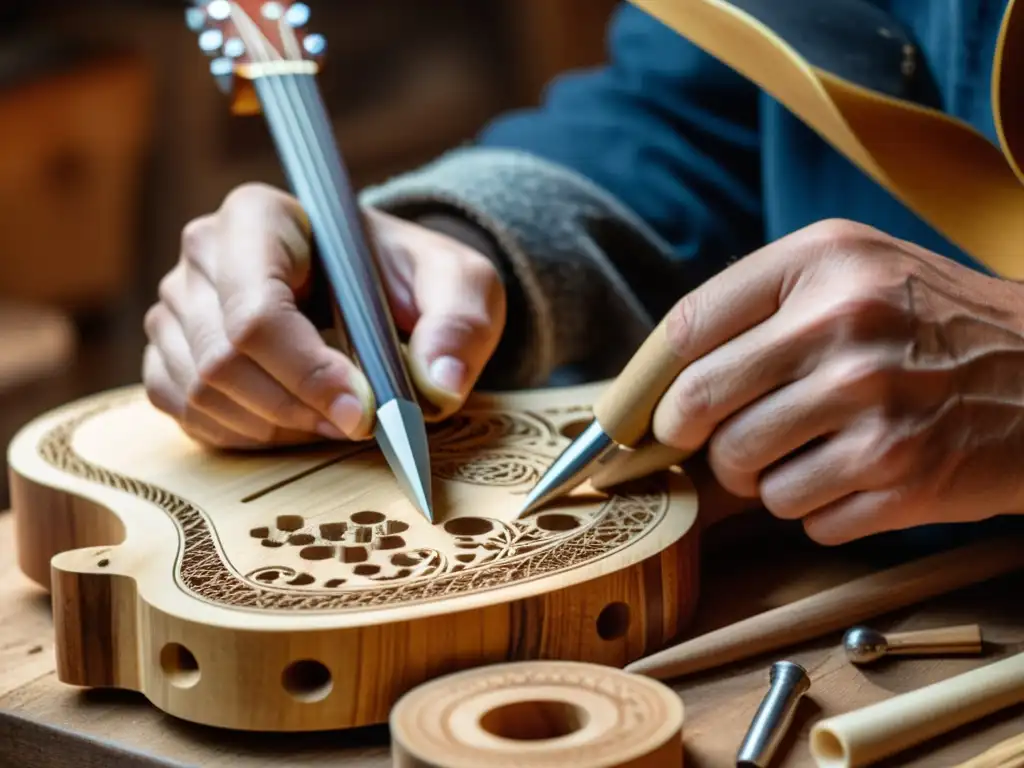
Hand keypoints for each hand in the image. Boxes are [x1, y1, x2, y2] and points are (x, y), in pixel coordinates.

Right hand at [143, 183, 505, 448]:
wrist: (378, 288)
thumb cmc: (411, 278)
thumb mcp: (460, 284)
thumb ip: (461, 323)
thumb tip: (440, 384)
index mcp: (261, 216)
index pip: (258, 311)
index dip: (307, 373)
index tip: (362, 412)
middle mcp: (203, 252)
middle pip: (224, 359)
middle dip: (297, 407)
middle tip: (358, 423)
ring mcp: (178, 303)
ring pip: (202, 393)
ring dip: (276, 426)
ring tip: (334, 416)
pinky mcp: (170, 349)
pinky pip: (187, 412)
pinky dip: (244, 433)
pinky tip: (294, 421)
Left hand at [650, 219, 1023, 544]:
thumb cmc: (934, 322)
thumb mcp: (854, 269)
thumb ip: (758, 306)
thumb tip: (659, 381)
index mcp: (823, 262)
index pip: (688, 328)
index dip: (654, 381)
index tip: (651, 407)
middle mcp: (845, 327)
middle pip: (699, 407)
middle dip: (692, 436)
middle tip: (710, 439)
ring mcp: (875, 406)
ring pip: (745, 474)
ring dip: (761, 476)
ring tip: (805, 452)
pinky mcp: (902, 477)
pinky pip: (803, 517)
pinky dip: (816, 508)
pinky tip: (854, 477)